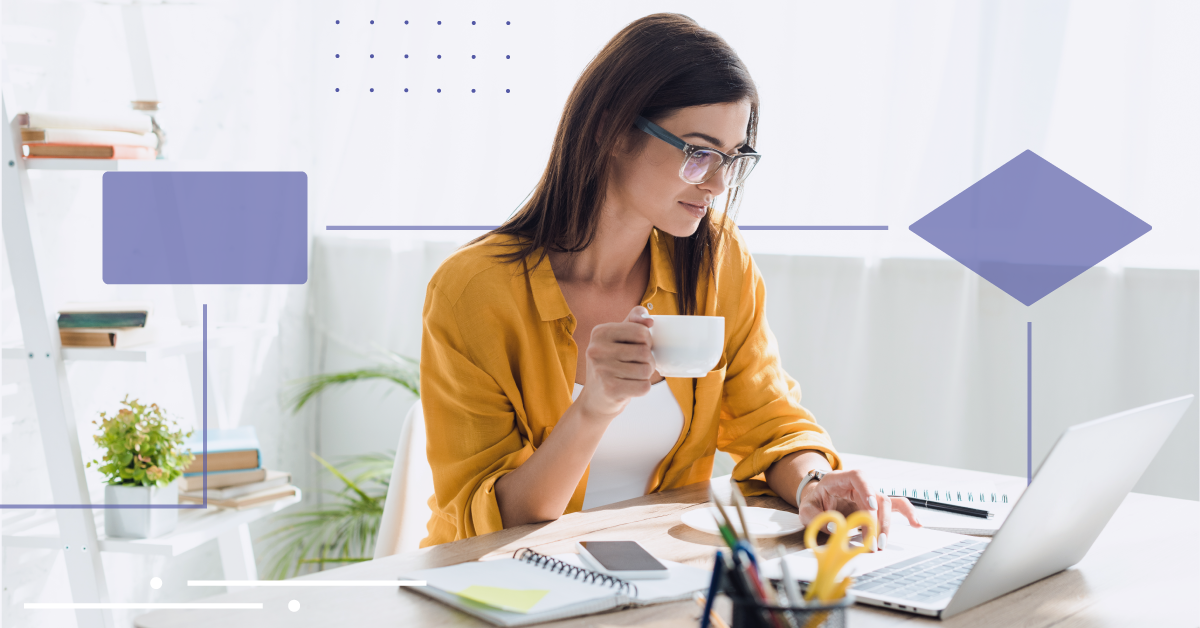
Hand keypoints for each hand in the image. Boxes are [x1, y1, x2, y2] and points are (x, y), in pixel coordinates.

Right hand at [575, 306, 658, 420]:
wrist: (595, 399)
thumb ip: (633, 322)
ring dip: (645, 375)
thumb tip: (650, 320)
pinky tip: (630, 387)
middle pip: (645, 352)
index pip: (641, 331)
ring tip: (632, 376)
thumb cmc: (610, 365)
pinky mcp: (610, 389)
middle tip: (635, 365)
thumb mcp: (617, 339)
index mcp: (600, 332)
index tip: (638, 347)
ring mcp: (602, 370)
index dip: (647, 341)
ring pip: (646, 369)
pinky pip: (644, 387)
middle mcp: (597, 349)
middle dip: (648, 360)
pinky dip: (642, 388)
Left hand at [797, 469, 921, 551]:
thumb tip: (834, 525)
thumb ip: (816, 516)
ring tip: (880, 544)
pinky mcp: (876, 506)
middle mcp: (859, 485)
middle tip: (873, 542)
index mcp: (840, 479)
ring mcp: (870, 495)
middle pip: (876, 497)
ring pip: (886, 505)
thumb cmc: (814, 502)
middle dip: (876, 521)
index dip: (867, 490)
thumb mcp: (806, 509)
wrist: (818, 500)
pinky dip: (908, 514)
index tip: (870, 508)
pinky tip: (917, 524)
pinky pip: (896, 507)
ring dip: (885, 526)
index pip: (859, 477)